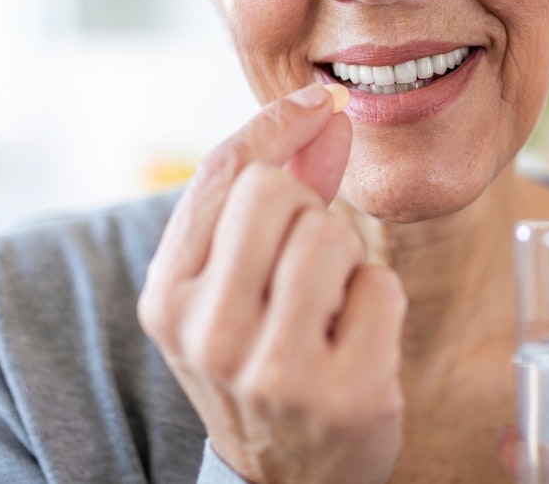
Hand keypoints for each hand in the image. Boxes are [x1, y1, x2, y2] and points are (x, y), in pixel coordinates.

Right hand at [137, 83, 407, 483]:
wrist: (285, 480)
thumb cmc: (259, 360)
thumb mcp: (232, 286)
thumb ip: (266, 197)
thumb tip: (323, 110)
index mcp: (168, 298)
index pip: (221, 172)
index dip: (275, 122)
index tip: (317, 103)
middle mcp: (208, 334)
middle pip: (275, 191)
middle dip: (306, 208)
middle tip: (306, 258)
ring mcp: (275, 371)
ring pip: (330, 235)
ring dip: (344, 260)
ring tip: (326, 308)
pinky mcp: (345, 395)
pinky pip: (380, 286)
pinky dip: (377, 301)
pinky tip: (354, 341)